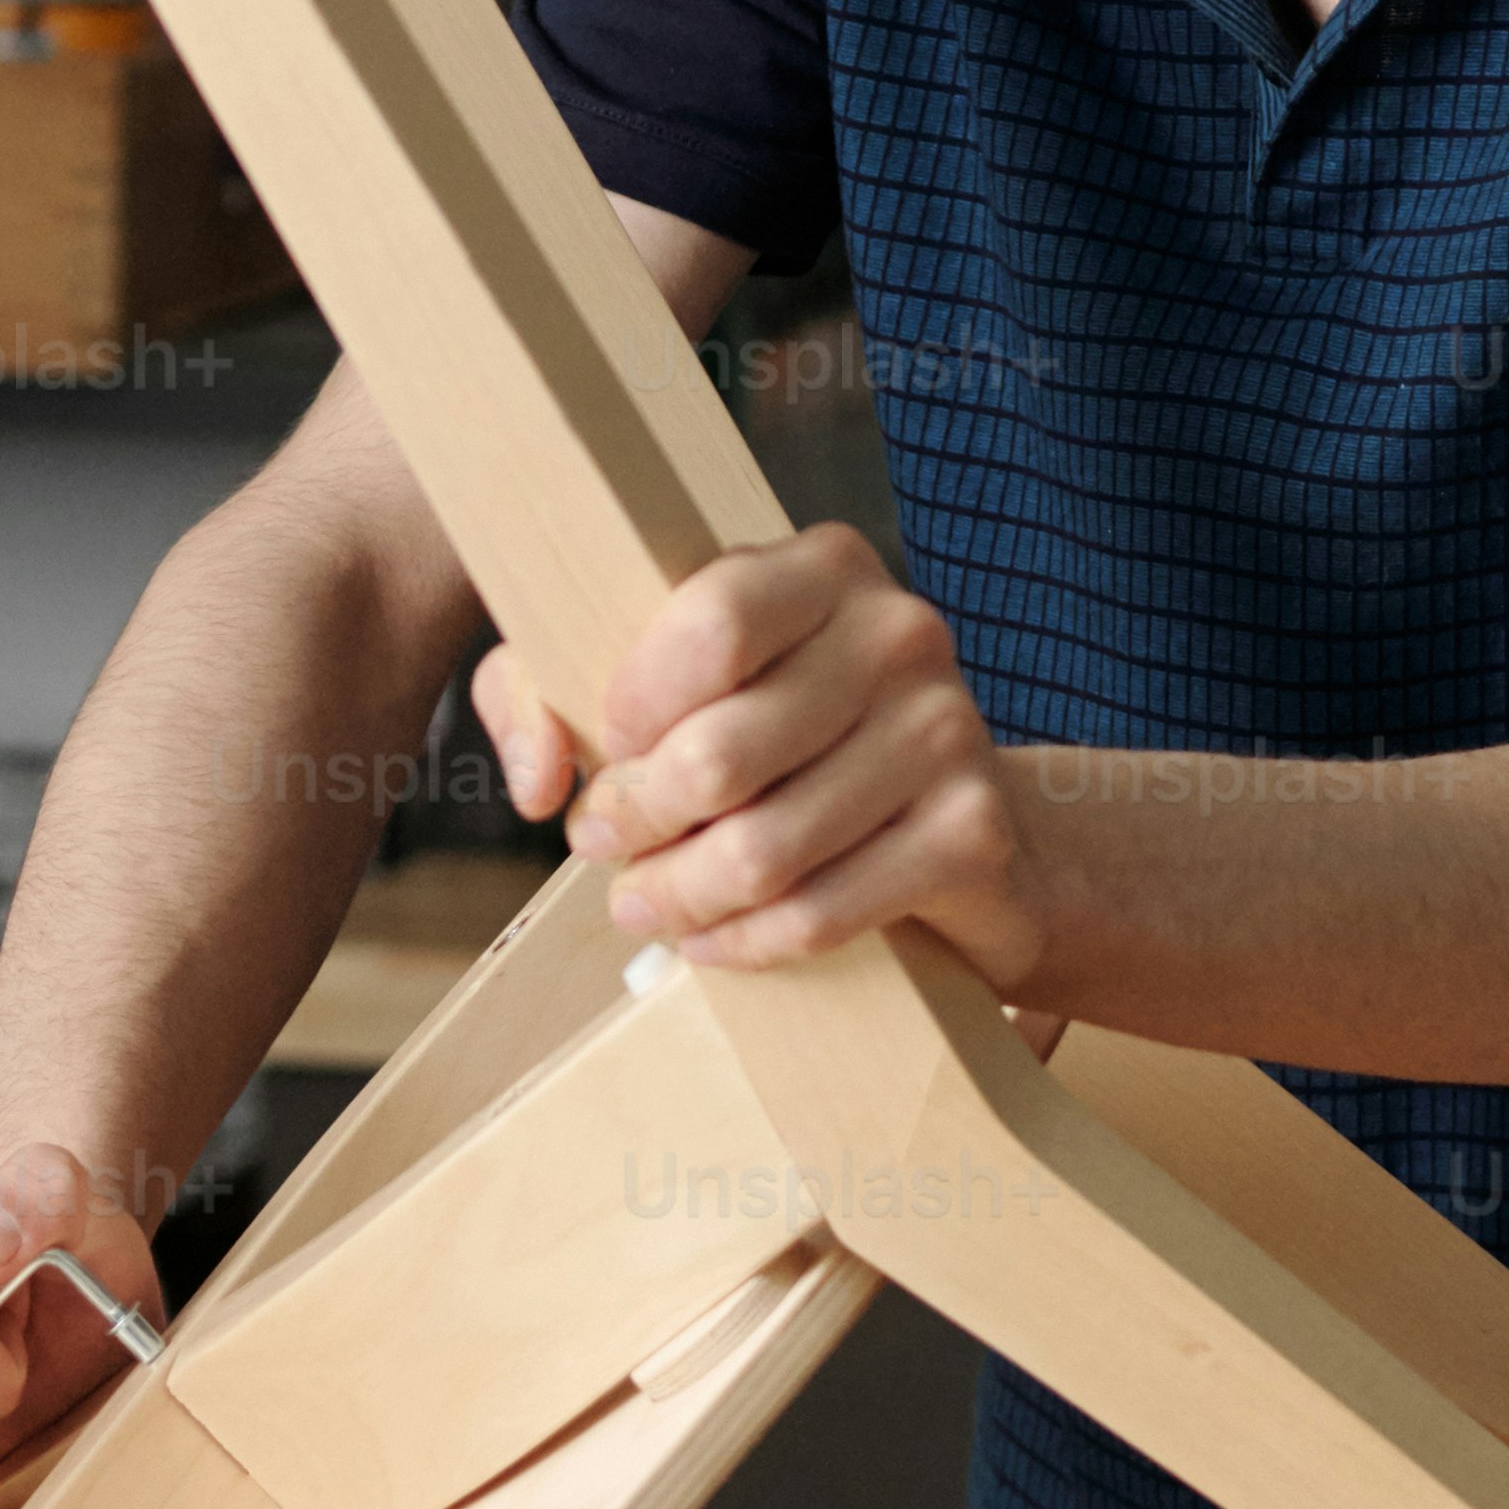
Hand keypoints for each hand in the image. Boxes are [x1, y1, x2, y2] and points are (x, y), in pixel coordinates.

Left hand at [471, 526, 1047, 991]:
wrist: (954, 822)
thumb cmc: (780, 739)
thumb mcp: (656, 685)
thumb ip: (546, 693)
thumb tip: (537, 783)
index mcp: (825, 567)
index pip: (711, 624)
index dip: (635, 706)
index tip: (609, 753)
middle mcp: (900, 633)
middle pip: (722, 752)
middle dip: (636, 819)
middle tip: (602, 846)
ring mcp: (948, 732)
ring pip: (763, 848)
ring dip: (678, 893)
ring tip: (640, 902)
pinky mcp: (971, 834)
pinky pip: (820, 911)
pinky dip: (745, 941)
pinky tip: (708, 941)